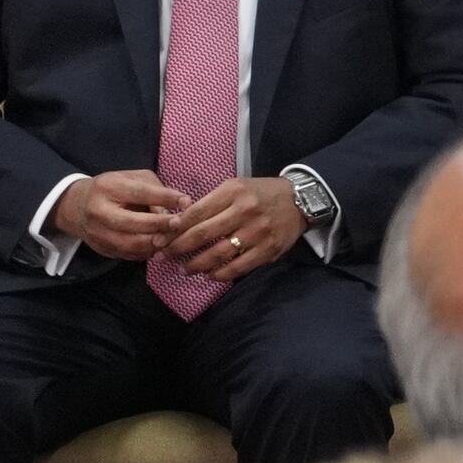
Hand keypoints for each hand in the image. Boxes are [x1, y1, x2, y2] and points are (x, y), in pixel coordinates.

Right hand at [48, 171, 188, 259]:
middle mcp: (99, 211)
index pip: (140, 193)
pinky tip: (159, 246)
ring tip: (171, 237)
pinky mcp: (101, 248)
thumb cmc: (114, 188)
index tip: (186, 202)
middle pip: (132, 222)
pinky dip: (146, 252)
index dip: (165, 198)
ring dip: (155, 243)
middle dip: (159, 225)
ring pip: (130, 244)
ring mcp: (97, 233)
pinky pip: (128, 254)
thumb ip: (155, 190)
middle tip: (180, 224)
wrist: (76, 206)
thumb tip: (180, 206)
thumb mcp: (133, 178)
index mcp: (108, 188)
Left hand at [161, 174, 312, 282]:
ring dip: (196, 264)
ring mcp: (259, 232)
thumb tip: (178, 224)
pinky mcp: (269, 249)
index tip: (160, 239)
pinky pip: (239, 267)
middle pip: (203, 234)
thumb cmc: (261, 194)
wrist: (302, 200)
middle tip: (164, 256)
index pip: (196, 213)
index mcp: (234, 192)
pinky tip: (210, 275)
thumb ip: (210, 203)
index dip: (174, 229)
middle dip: (178, 248)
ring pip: (219, 253)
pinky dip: (221, 274)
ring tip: (185, 269)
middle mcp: (246, 211)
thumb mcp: (235, 188)